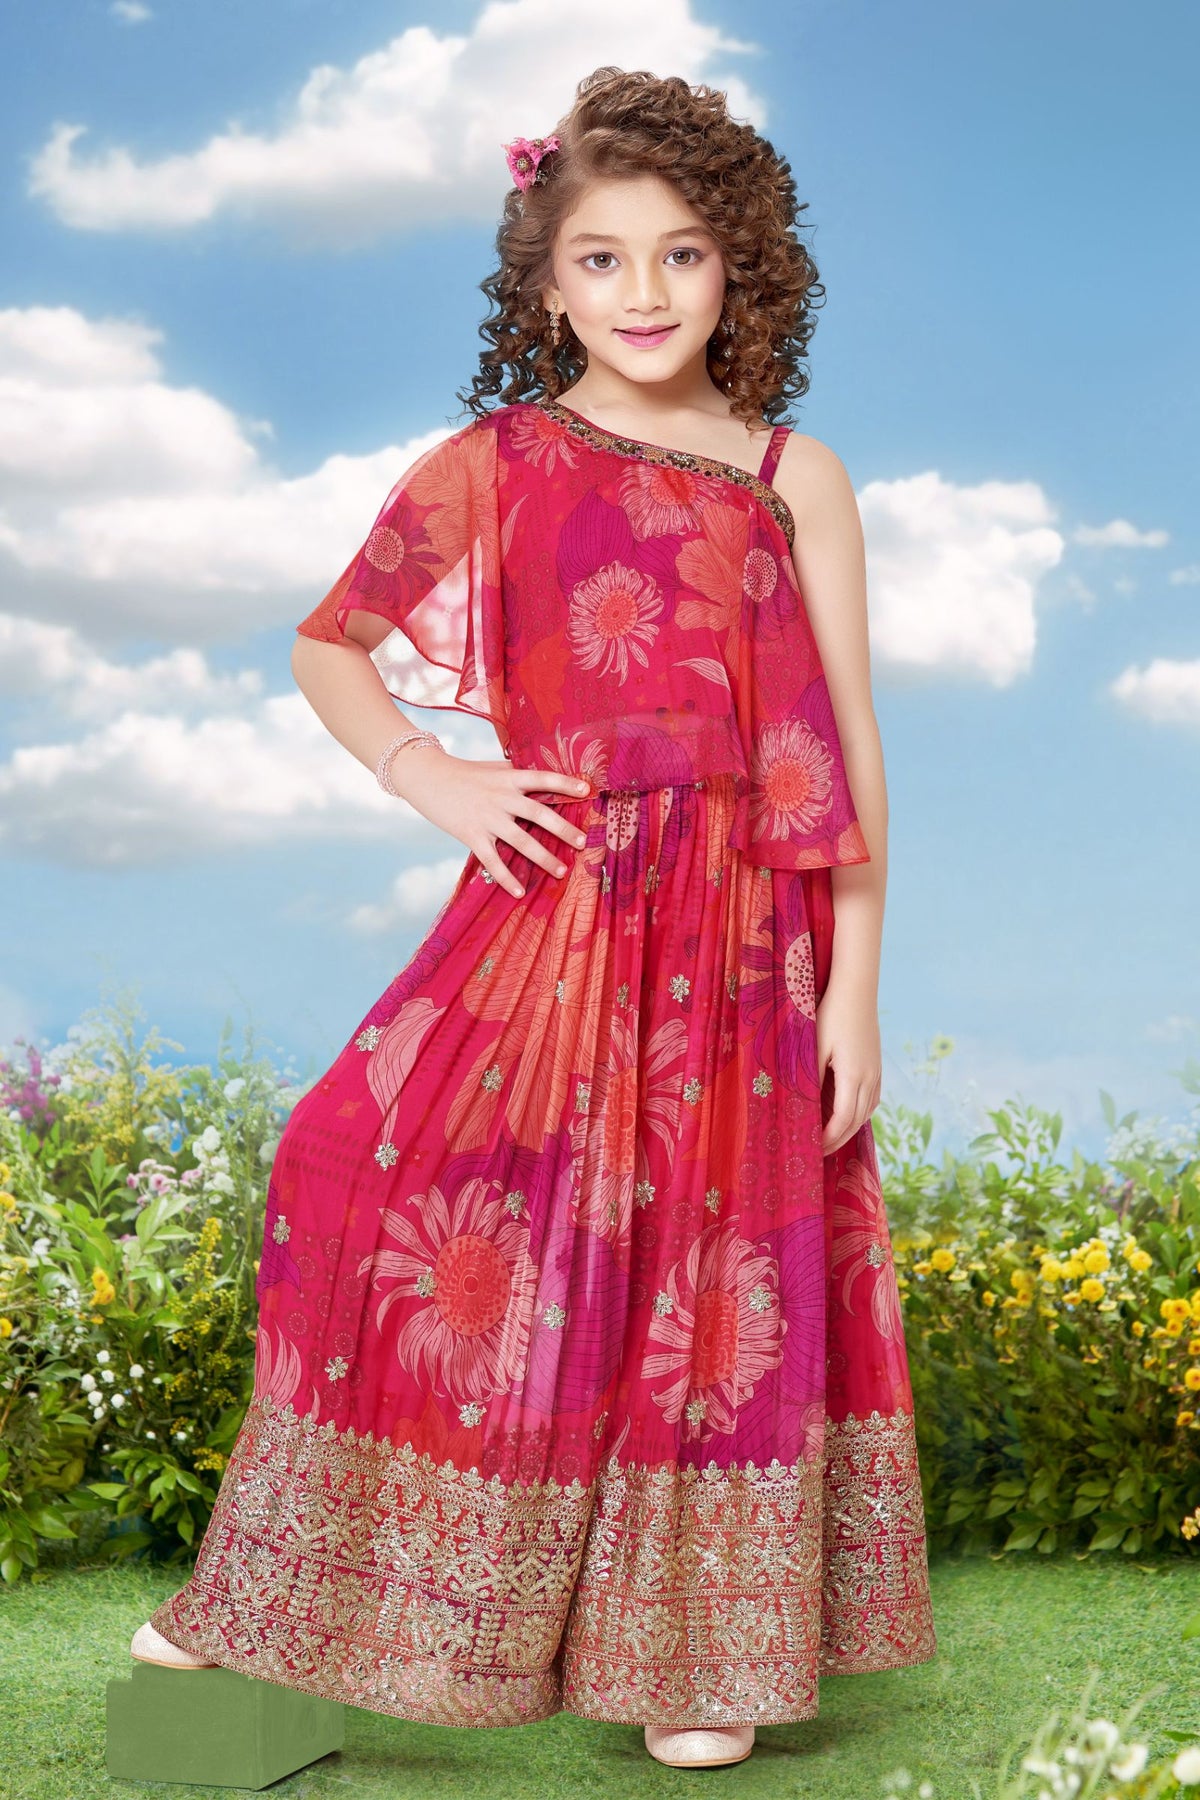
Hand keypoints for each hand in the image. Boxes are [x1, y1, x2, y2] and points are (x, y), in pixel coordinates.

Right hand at [392, 747, 591, 898]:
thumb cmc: (464, 773)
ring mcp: (486, 817)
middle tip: (581, 842)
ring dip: (542, 857)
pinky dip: (505, 877)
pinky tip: (518, 892)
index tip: (587, 791)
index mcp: (509, 777)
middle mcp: (501, 797)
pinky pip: (492, 860)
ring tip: (560, 871)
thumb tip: (544, 779)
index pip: (542, 778)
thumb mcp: (493, 768)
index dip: (565, 783)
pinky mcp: (471, 835)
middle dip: (562, 828)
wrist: (427, 777)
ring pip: (520, 840)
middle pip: (538, 813)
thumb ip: (516, 773)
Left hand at [815, 978, 881, 1154]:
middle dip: (838, 1139)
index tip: (814, 1148)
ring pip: (866, 1111)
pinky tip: (848, 1115)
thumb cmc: (831, 1016)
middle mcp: (869, 1078)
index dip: (829, 1137)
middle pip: (856, 1121)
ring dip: (849, 1128)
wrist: (856, 991)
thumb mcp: (814, 1047)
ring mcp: (876, 1072)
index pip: (843, 1119)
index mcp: (853, 1075)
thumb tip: (806, 1107)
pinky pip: (871, 1098)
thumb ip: (812, 1078)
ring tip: (831, 1138)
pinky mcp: (876, 1065)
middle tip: (819, 1152)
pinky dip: (859, 1113)